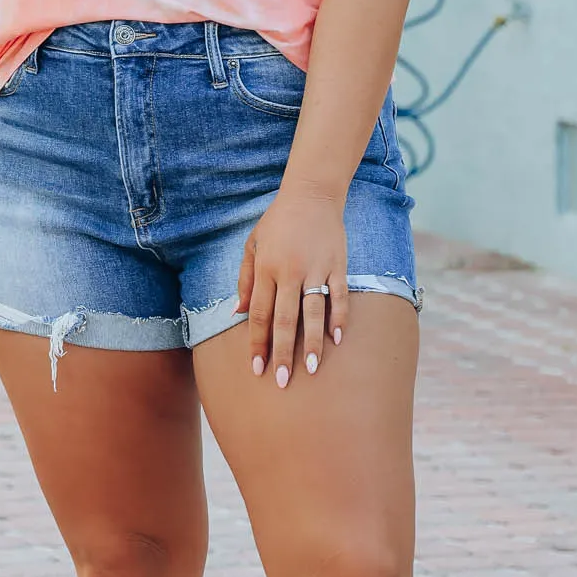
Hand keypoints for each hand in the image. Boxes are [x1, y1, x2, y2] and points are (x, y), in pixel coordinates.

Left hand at [238, 184, 347, 389]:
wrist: (312, 194)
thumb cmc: (278, 222)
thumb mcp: (252, 245)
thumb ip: (245, 280)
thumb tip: (237, 314)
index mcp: (267, 269)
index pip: (260, 314)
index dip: (258, 343)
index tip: (257, 369)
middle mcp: (290, 272)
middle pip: (284, 320)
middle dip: (282, 353)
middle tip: (282, 381)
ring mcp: (316, 269)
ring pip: (313, 313)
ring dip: (312, 343)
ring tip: (311, 369)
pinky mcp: (338, 265)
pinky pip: (339, 296)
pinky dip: (339, 318)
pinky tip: (338, 339)